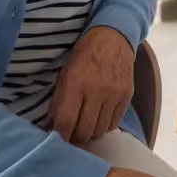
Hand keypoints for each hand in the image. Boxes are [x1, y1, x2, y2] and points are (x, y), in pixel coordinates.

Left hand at [47, 26, 134, 144]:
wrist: (114, 38)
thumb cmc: (85, 55)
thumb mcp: (65, 74)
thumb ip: (58, 102)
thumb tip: (50, 127)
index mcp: (76, 82)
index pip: (66, 121)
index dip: (59, 135)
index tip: (56, 139)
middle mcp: (97, 90)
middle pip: (84, 131)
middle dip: (73, 137)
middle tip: (69, 134)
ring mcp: (114, 94)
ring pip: (99, 131)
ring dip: (89, 134)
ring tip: (83, 127)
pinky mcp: (127, 97)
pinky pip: (114, 124)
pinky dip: (103, 127)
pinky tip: (98, 120)